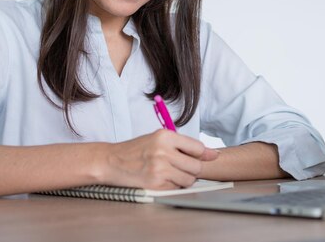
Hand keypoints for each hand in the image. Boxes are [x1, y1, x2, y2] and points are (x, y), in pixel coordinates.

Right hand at [98, 130, 219, 189]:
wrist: (111, 161)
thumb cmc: (136, 150)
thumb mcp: (158, 139)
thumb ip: (184, 145)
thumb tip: (213, 154)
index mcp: (165, 135)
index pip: (198, 148)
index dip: (203, 155)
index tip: (205, 158)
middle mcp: (163, 151)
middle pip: (196, 167)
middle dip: (193, 170)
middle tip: (182, 167)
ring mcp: (159, 169)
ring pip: (188, 180)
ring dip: (183, 179)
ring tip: (170, 173)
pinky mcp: (154, 184)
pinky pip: (176, 188)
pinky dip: (172, 186)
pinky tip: (161, 179)